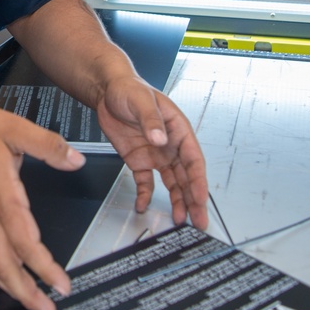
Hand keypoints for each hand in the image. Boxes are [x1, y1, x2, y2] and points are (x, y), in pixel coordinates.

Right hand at [0, 102, 85, 309]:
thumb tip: (75, 159)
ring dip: (10, 287)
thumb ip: (47, 144)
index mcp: (2, 193)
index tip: (60, 284)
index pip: (25, 241)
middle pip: (6, 264)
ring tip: (28, 302)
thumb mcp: (12, 126)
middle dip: (27, 293)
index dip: (43, 267)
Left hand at [95, 76, 208, 229]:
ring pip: (171, 183)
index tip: (201, 198)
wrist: (108, 91)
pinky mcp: (140, 160)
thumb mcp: (142, 101)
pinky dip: (145, 195)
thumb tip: (160, 139)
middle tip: (199, 220)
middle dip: (194, 199)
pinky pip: (146, 182)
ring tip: (179, 219)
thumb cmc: (130, 89)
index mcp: (178, 130)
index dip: (198, 181)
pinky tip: (143, 205)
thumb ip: (151, 120)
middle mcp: (171, 146)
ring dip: (177, 201)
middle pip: (186, 177)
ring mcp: (156, 155)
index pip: (193, 160)